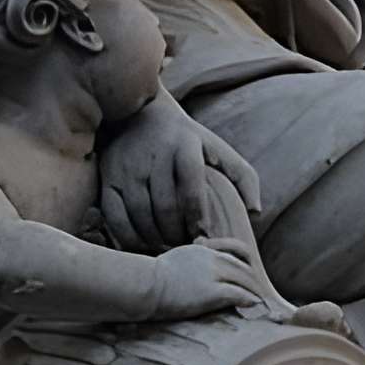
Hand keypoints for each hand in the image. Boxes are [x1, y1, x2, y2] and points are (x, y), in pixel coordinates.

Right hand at [99, 96, 262, 252]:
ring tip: (168, 250)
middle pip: (164, 207)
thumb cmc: (185, 140)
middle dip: (177, 235)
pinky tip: (143, 246)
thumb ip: (242, 176)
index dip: (197, 216)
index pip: (191, 186)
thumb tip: (256, 212)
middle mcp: (153, 155)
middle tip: (186, 249)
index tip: (203, 235)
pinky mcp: (108, 179)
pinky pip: (116, 216)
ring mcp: (127, 167)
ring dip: (155, 239)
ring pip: (140, 214)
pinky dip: (129, 238)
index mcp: (183, 145)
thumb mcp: (216, 148)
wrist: (137, 114)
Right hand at [148, 239, 276, 320]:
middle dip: (253, 280)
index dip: (245, 258)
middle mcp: (210, 258)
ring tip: (262, 303)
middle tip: (261, 292)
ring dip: (254, 292)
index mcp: (201, 250)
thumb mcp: (172, 259)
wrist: (143, 286)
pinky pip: (239, 294)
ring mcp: (212, 274)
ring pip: (244, 280)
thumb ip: (188, 257)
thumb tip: (198, 248)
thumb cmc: (149, 278)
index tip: (250, 268)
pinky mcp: (212, 292)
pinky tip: (254, 306)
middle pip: (242, 267)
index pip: (232, 248)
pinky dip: (249, 300)